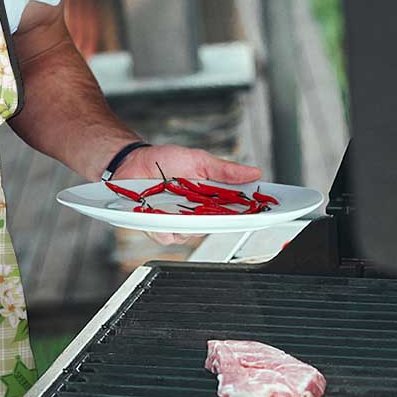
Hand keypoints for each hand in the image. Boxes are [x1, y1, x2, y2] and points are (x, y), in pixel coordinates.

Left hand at [115, 145, 262, 245]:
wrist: (132, 161)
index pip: (234, 211)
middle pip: (214, 227)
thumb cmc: (164, 160)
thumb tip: (254, 173)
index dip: (250, 214)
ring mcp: (175, 222)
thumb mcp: (198, 160)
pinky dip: (164, 228)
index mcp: (209, 199)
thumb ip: (224, 170)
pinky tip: (160, 216)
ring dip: (187, 223)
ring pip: (190, 235)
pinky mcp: (156, 227)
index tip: (263, 212)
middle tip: (219, 210)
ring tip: (181, 207)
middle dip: (218, 221)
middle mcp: (194, 214)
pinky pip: (165, 236)